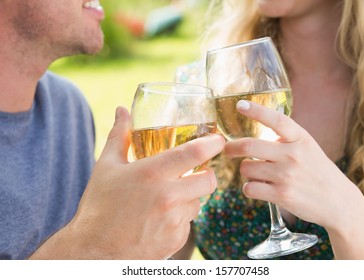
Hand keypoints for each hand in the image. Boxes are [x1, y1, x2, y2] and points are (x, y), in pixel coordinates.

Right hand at [32, 107, 224, 259]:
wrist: (94, 251)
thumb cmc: (99, 206)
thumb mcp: (106, 166)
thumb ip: (118, 135)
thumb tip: (121, 110)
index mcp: (151, 173)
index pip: (195, 152)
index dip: (213, 143)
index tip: (218, 140)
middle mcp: (168, 196)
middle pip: (209, 180)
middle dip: (205, 174)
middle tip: (194, 172)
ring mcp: (174, 221)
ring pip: (199, 202)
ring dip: (190, 197)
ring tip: (166, 199)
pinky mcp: (177, 239)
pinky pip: (189, 222)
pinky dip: (180, 218)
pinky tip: (159, 219)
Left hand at [224, 100, 357, 230]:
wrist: (338, 202)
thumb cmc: (317, 172)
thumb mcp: (307, 147)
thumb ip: (285, 139)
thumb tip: (254, 135)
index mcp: (300, 138)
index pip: (277, 119)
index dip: (256, 111)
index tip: (240, 105)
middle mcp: (293, 154)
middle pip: (249, 146)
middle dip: (231, 147)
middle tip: (227, 149)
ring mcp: (287, 175)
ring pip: (246, 168)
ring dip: (246, 171)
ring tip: (258, 174)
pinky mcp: (281, 195)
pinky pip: (249, 188)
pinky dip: (249, 188)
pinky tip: (260, 188)